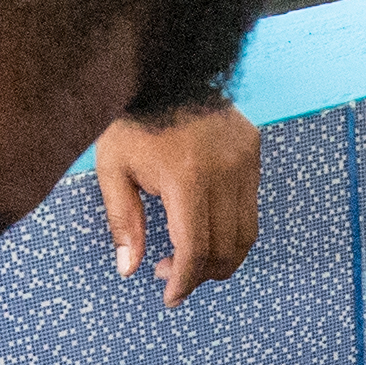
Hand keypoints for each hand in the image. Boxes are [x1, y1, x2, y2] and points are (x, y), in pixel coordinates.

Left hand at [94, 103, 261, 305]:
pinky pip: (250, 204)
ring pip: (246, 232)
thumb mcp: (113, 169)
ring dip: (222, 256)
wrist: (166, 67)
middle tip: (172, 273)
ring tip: (191, 256)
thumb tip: (129, 270)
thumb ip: (123, 222)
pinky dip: (231, 225)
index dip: (184, 281)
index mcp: (187, 178)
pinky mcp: (253, 150)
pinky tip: (203, 221)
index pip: (196, 249)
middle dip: (201, 273)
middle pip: (226, 248)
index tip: (170, 297)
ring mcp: (244, 160)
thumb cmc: (132, 120)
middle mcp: (224, 171)